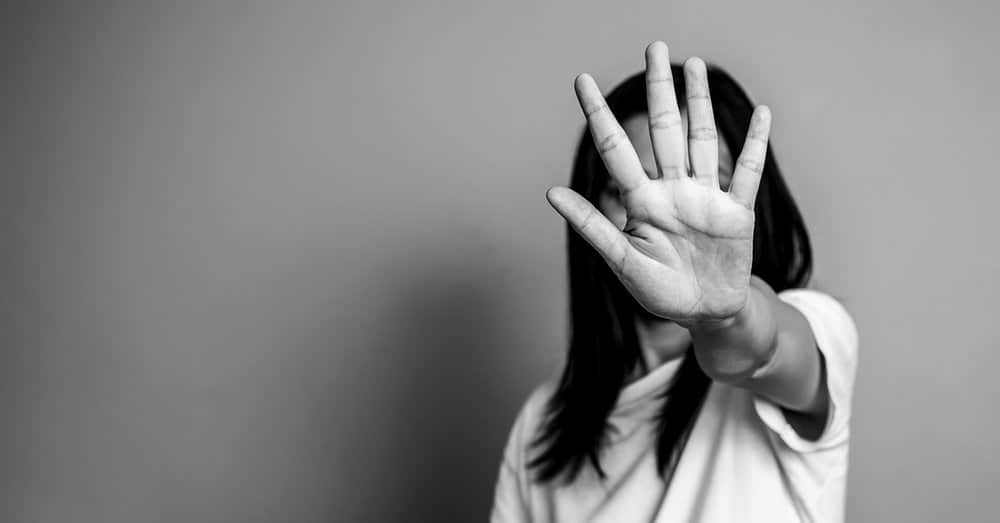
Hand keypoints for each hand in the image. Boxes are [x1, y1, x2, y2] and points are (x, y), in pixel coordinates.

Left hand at [546, 42, 771, 326]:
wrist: (705, 315)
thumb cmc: (661, 292)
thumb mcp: (623, 263)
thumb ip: (593, 226)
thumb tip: (551, 193)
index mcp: (641, 202)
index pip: (616, 148)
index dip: (598, 114)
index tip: (582, 79)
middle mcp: (672, 190)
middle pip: (664, 129)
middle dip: (659, 89)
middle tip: (654, 47)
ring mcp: (706, 197)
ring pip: (701, 139)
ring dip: (700, 103)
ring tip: (694, 65)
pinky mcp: (737, 211)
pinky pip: (747, 172)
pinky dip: (755, 144)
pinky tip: (762, 113)